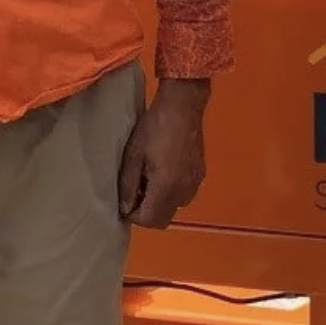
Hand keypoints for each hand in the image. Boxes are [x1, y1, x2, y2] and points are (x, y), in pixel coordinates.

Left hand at [119, 78, 209, 227]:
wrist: (183, 105)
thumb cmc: (153, 127)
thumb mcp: (133, 155)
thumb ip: (128, 185)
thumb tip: (125, 208)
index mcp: (167, 186)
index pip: (150, 220)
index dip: (133, 215)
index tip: (125, 200)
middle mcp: (184, 190)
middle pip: (164, 219)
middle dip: (147, 212)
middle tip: (136, 190)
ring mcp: (195, 182)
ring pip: (174, 207)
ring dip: (160, 202)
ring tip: (149, 179)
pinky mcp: (200, 173)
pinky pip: (184, 194)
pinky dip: (171, 192)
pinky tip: (164, 171)